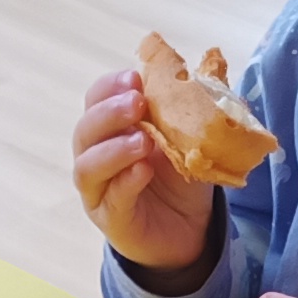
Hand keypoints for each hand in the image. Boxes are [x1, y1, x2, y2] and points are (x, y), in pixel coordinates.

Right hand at [73, 67, 216, 282]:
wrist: (190, 229)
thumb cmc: (180, 178)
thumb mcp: (187, 137)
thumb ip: (188, 108)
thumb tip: (211, 68)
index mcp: (111, 129)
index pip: (95, 101)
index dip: (110, 87)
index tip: (135, 77)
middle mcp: (96, 157)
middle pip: (86, 131)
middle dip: (109, 112)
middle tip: (137, 102)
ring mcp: (99, 190)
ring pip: (88, 166)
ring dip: (114, 148)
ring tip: (143, 140)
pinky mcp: (111, 219)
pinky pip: (111, 198)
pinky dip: (126, 182)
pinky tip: (143, 170)